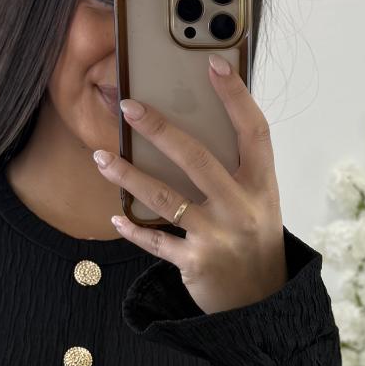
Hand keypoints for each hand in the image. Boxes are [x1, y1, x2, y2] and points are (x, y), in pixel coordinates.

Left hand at [93, 56, 288, 314]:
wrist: (263, 303)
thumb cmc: (255, 239)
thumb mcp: (259, 201)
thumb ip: (235, 168)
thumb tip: (191, 123)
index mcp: (263, 184)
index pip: (254, 130)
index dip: (235, 96)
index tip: (213, 63)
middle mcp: (243, 207)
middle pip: (197, 158)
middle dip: (159, 129)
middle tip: (128, 106)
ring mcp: (219, 236)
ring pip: (165, 197)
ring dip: (128, 174)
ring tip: (101, 157)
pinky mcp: (196, 263)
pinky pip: (156, 240)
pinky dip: (132, 228)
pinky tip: (116, 215)